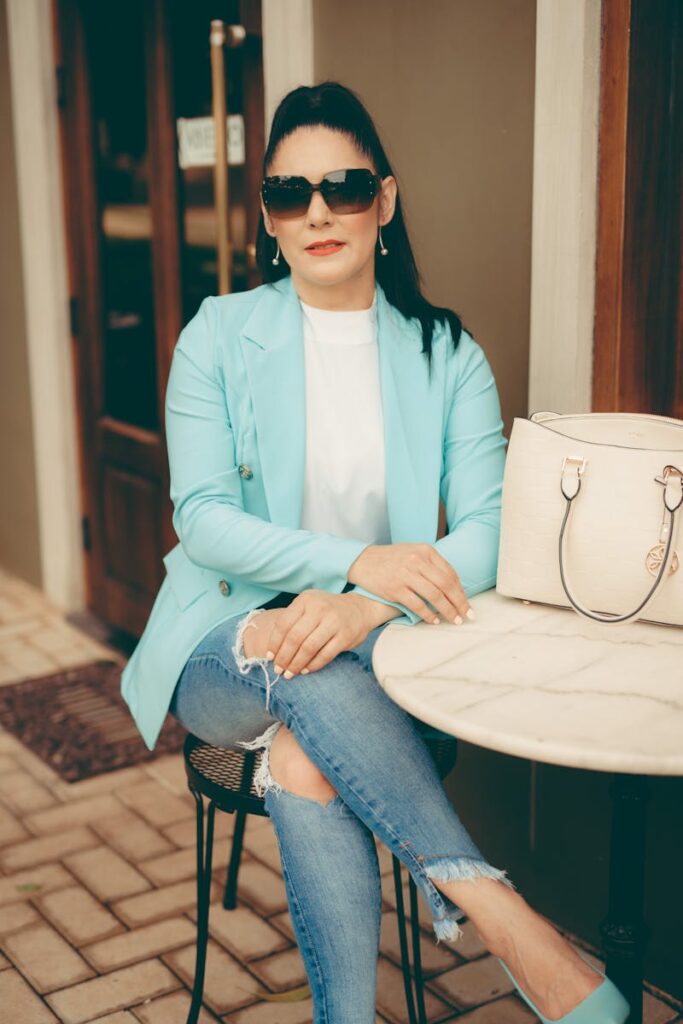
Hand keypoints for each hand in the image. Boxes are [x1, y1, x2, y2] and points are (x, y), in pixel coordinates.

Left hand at [262, 591, 374, 677]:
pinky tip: (306, 670)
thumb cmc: (327, 610)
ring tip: (290, 673)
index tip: (270, 657)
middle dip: (284, 657)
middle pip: (294, 638)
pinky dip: (313, 665)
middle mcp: (319, 608)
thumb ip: (293, 621)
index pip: (283, 624)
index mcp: (306, 600)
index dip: (274, 643)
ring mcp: (333, 622)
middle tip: (278, 669)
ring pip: (308, 648)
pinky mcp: (345, 636)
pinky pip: (325, 655)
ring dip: (296, 664)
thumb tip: (274, 649)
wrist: (360, 608)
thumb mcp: (309, 606)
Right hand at [348, 543, 473, 623]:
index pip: (450, 573)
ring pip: (435, 596)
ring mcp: (406, 574)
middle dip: (459, 603)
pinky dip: (428, 614)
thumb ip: (432, 564)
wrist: (362, 560)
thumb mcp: (413, 552)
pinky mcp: (395, 588)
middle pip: (446, 585)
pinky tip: (434, 620)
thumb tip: (453, 584)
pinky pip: (417, 605)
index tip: (467, 604)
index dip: (461, 591)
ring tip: (454, 620)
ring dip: (447, 610)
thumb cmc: (391, 559)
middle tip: (467, 616)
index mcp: (425, 551)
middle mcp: (417, 561)